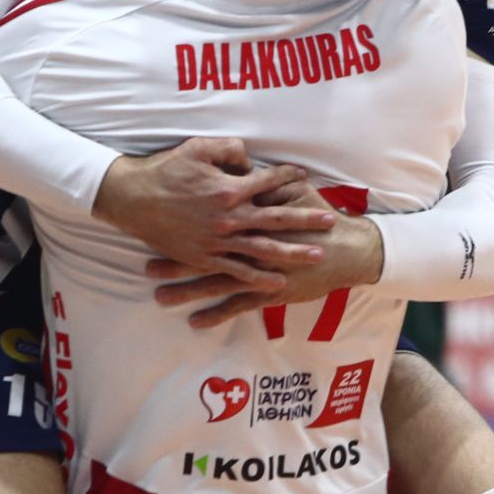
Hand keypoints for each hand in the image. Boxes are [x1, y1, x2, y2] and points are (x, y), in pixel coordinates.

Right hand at [93, 137, 334, 290]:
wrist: (133, 199)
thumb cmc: (164, 170)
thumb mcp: (197, 148)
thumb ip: (229, 150)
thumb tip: (249, 160)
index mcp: (229, 188)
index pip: (268, 182)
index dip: (288, 177)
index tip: (303, 176)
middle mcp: (229, 216)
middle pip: (277, 219)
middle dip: (306, 220)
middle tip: (330, 221)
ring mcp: (218, 240)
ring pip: (263, 249)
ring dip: (293, 252)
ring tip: (317, 254)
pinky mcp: (205, 257)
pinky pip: (237, 270)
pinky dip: (259, 277)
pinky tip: (279, 281)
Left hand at [145, 182, 384, 327]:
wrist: (346, 250)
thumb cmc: (321, 217)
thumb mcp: (295, 191)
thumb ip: (268, 183)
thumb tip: (246, 171)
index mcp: (254, 219)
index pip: (213, 220)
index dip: (185, 223)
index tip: (158, 227)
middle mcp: (250, 247)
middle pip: (205, 254)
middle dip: (175, 262)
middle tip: (147, 267)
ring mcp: (259, 273)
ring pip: (215, 283)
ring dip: (187, 291)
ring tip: (159, 296)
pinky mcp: (269, 294)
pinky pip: (237, 307)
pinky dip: (216, 315)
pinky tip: (195, 322)